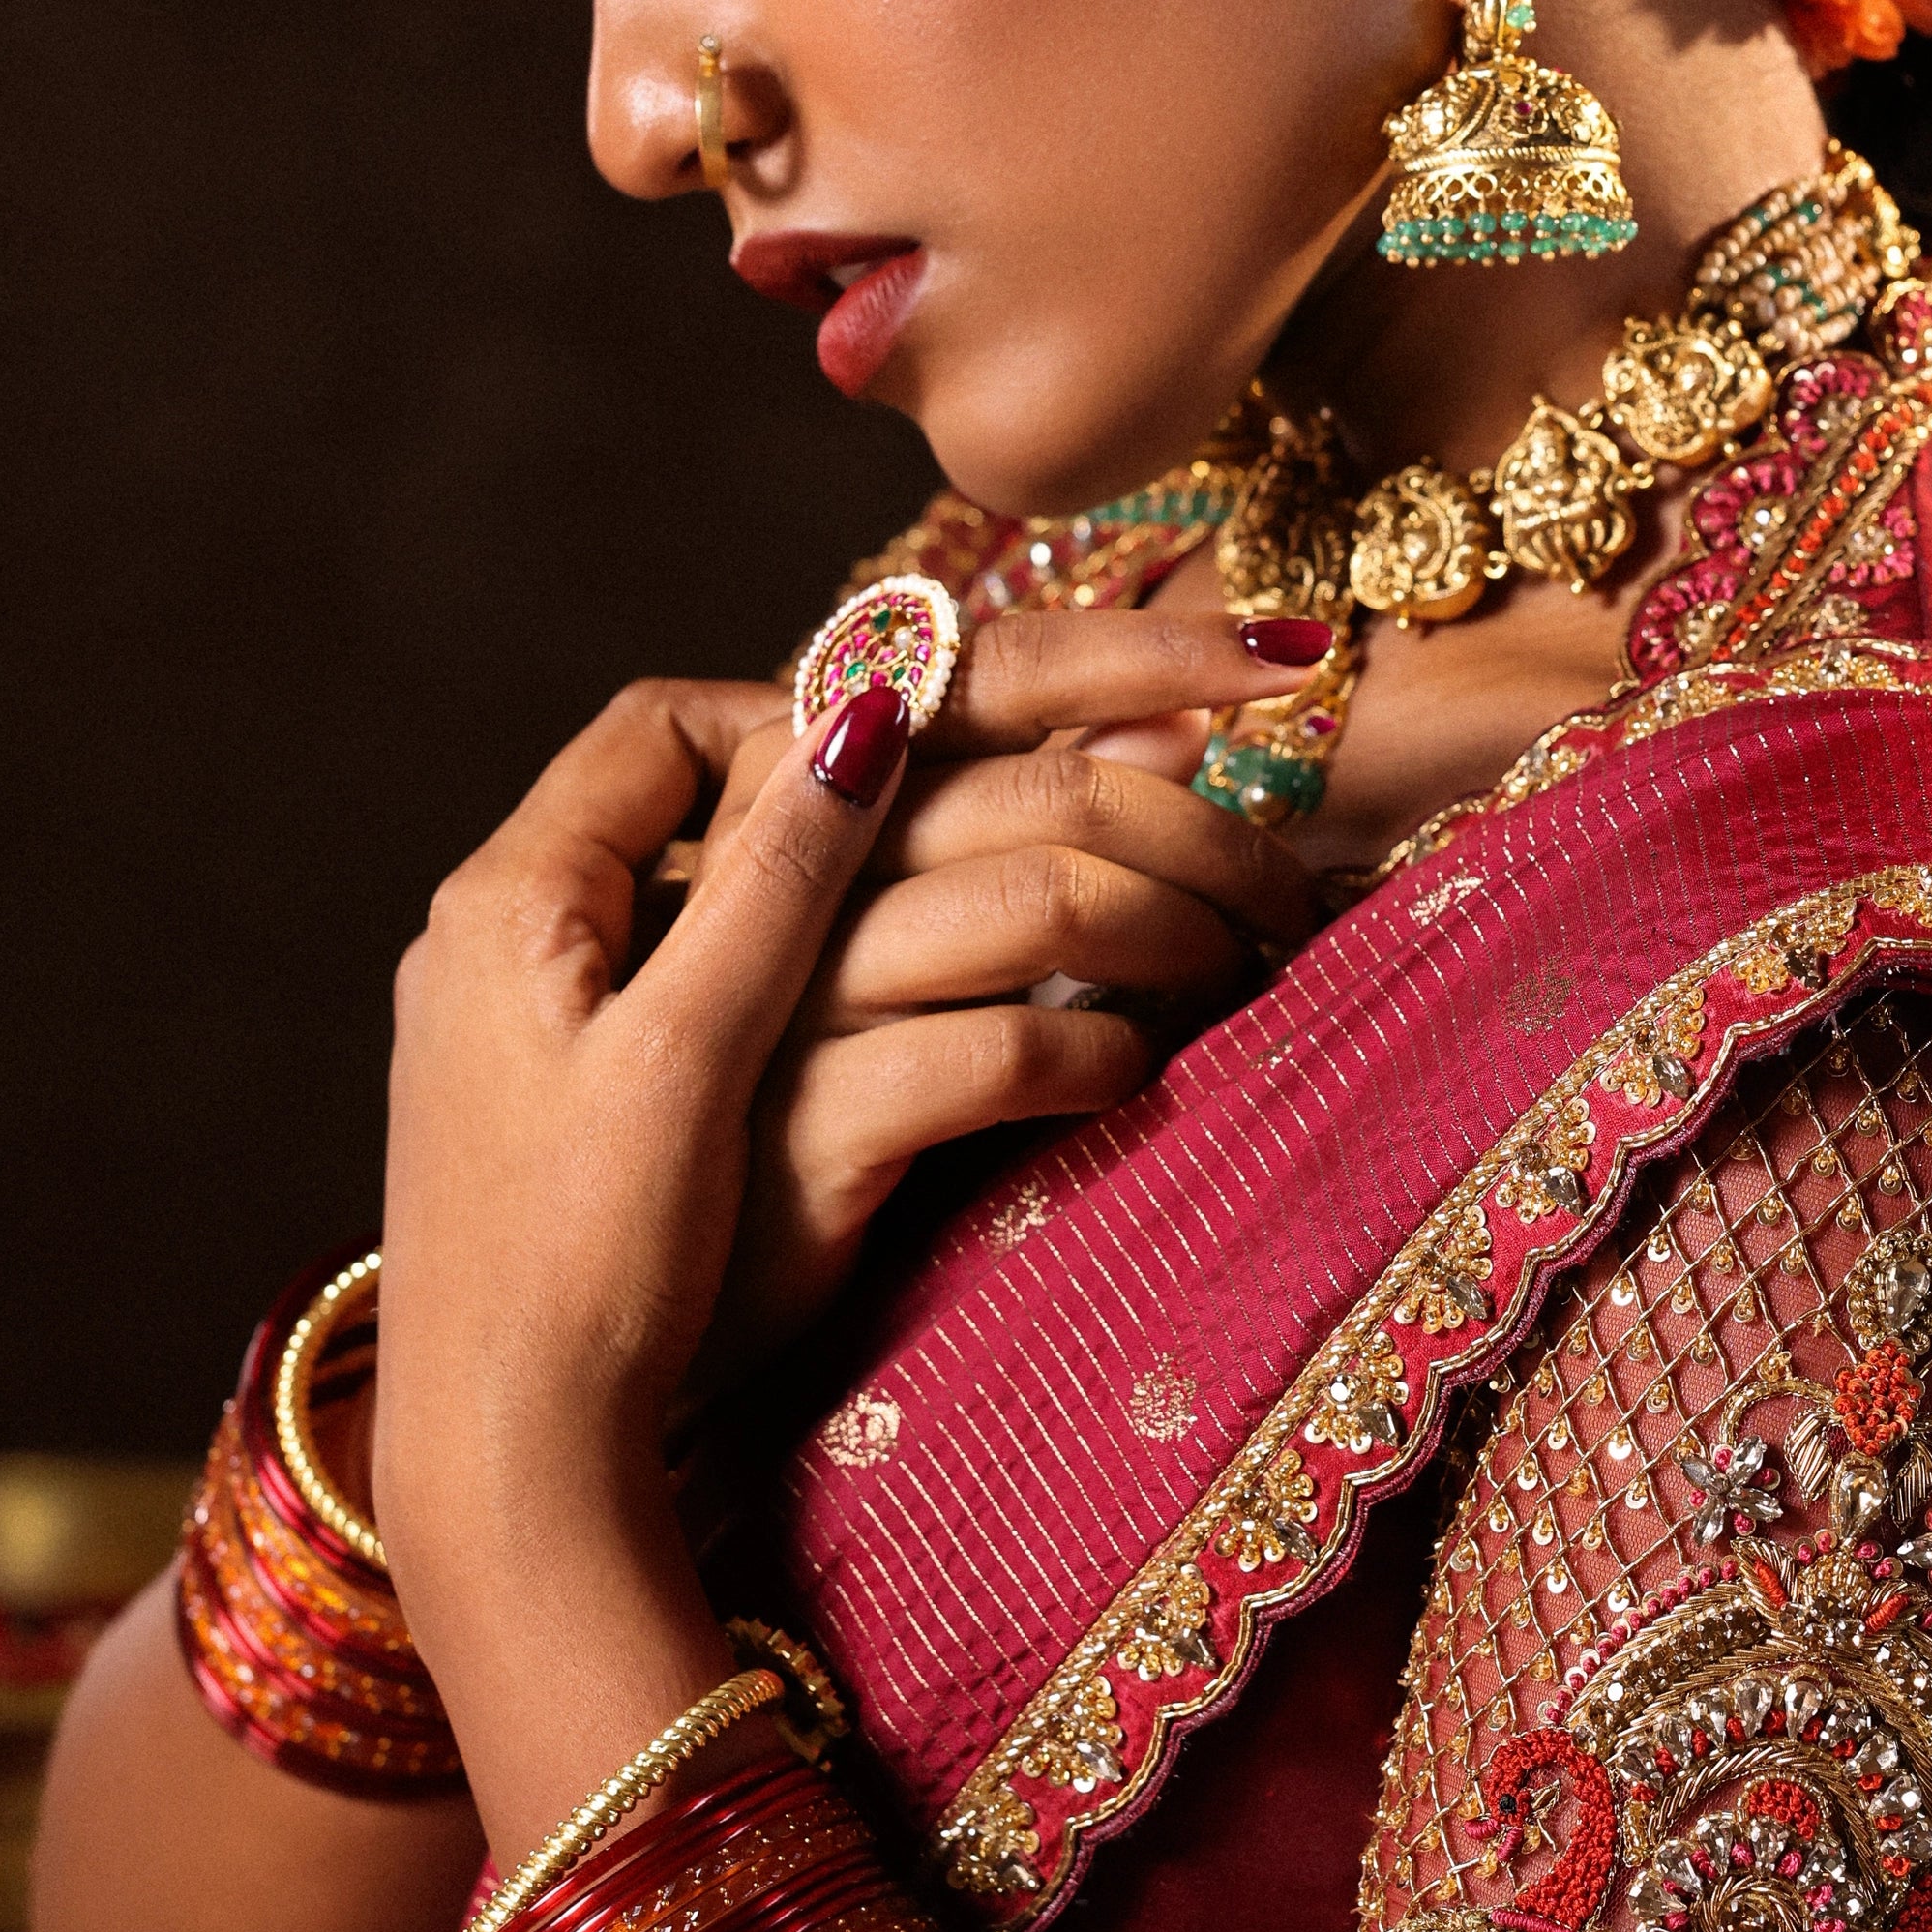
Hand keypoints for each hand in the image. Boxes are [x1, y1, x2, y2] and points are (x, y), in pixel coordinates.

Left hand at [368, 668, 914, 1679]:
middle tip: (939, 838)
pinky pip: (667, 989)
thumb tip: (865, 712)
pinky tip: (831, 1027)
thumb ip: (775, 886)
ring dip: (795, 897)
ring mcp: (517, 1026)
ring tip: (916, 925)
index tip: (916, 767)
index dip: (796, 721)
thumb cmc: (580, 1265)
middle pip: (673, 803)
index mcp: (512, 901)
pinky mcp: (549, 1108)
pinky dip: (759, 981)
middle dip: (811, 810)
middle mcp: (500, 941)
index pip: (659, 727)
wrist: (501, 1458)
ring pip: (679, 898)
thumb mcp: (688, 1056)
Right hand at [702, 605, 1326, 1369]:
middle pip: (1053, 791)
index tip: (1291, 650)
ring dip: (1180, 936)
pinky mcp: (812, 1122)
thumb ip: (1019, 813)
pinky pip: (1007, 1053)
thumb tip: (1180, 725)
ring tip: (1228, 981)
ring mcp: (794, 995)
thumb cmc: (791, 1081)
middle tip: (1289, 904)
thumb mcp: (896, 929)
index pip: (996, 666)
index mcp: (810, 783)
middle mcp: (791, 867)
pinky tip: (1130, 1076)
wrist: (640, 1283)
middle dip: (1213, 837)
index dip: (1152, 648)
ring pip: (1045, 900)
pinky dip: (1106, 1055)